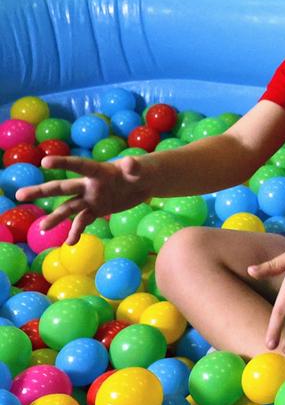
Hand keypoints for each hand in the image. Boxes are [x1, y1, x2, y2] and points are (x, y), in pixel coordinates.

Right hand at [14, 155, 149, 244]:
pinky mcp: (97, 209)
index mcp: (98, 171)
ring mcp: (91, 198)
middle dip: (42, 191)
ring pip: (69, 208)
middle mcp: (90, 185)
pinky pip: (83, 221)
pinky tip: (69, 242)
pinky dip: (76, 231)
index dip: (63, 163)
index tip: (44, 162)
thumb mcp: (141, 170)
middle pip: (63, 188)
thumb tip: (130, 162)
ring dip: (56, 217)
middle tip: (19, 194)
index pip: (79, 166)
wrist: (145, 182)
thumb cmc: (142, 171)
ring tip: (42, 228)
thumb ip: (134, 167)